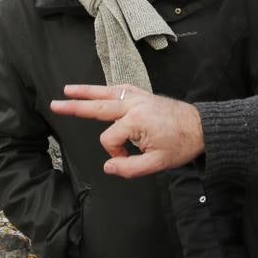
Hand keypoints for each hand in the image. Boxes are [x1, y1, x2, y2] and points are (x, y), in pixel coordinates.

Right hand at [50, 84, 204, 176]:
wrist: (201, 127)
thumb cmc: (181, 144)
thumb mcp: (157, 164)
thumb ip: (129, 168)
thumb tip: (108, 167)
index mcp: (136, 121)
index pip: (109, 139)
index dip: (115, 153)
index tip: (127, 158)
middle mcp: (134, 105)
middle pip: (98, 106)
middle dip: (75, 107)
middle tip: (55, 105)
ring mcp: (138, 97)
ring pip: (106, 92)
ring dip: (86, 91)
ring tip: (67, 90)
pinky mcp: (143, 95)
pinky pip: (120, 88)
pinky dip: (106, 89)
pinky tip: (96, 89)